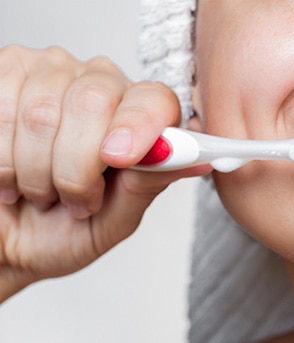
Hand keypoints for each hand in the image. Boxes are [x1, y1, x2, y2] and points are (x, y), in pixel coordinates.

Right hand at [0, 46, 205, 300]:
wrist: (9, 243)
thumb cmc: (64, 231)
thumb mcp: (114, 221)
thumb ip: (149, 185)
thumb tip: (198, 160)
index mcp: (141, 118)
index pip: (154, 100)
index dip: (138, 126)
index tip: (119, 158)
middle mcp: (100, 85)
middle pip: (95, 100)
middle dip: (77, 165)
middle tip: (73, 199)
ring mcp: (50, 72)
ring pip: (41, 111)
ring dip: (36, 170)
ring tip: (40, 190)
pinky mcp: (6, 73)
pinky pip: (1, 110)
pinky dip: (3, 160)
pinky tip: (11, 175)